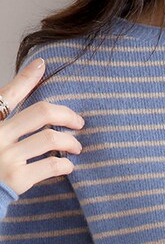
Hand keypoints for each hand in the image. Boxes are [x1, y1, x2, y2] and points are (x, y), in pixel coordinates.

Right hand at [0, 58, 84, 196]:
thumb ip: (6, 121)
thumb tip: (33, 99)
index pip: (8, 94)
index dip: (26, 77)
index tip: (42, 64)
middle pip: (41, 112)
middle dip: (67, 115)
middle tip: (79, 122)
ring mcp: (6, 156)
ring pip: (51, 138)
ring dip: (71, 142)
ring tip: (76, 147)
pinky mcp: (17, 178)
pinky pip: (53, 165)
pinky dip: (66, 165)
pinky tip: (68, 167)